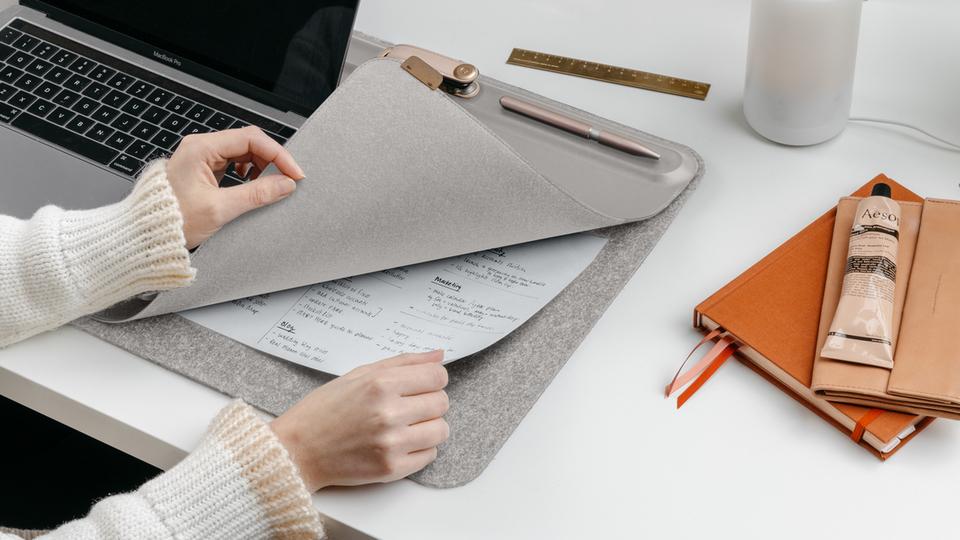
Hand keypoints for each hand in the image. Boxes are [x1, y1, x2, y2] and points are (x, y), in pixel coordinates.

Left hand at [164, 126, 305, 248]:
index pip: (251, 139)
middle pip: (249, 142)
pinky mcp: (203, 169)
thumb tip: (284, 185)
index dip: (278, 155)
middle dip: (271, 160)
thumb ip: (256, 194)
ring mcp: (201, 157)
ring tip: (269, 186)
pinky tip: (252, 186)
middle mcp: (200, 147)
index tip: (294, 173)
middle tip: (288, 180)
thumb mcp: (220, 209)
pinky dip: (249, 173)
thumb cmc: (170, 221)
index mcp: (201, 148)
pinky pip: (234, 163)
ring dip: (261, 167)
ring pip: (243, 152)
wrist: (145, 235)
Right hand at [271, 350, 449, 490]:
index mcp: (381, 384)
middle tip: (407, 406)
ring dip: (428, 427)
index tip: (422, 384)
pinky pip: (430, 456)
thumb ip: (403, 362)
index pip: (437, 376)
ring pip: (441, 430)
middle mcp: (389, 413)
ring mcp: (391, 443)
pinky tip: (398, 443)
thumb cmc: (325, 410)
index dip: (433, 379)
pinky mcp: (391, 468)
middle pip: (442, 403)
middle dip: (429, 402)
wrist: (297, 450)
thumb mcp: (360, 374)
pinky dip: (419, 449)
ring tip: (405, 426)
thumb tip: (439, 355)